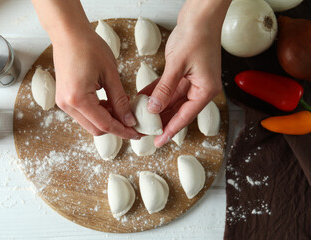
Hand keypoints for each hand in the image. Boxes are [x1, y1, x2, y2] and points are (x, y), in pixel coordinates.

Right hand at [32, 0, 138, 138]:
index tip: (136, 133)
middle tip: (132, 122)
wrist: (68, 33)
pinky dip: (98, 113)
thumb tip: (129, 119)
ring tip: (122, 109)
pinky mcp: (64, 99)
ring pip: (90, 123)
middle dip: (116, 128)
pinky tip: (110, 104)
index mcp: (78, 99)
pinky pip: (84, 114)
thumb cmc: (88, 47)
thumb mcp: (110, 74)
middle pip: (96, 129)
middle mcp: (67, 105)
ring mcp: (63, 103)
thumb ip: (120, 100)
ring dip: (107, 120)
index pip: (105, 125)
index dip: (123, 131)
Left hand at [141, 0, 229, 146]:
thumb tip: (154, 108)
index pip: (185, 117)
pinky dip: (157, 93)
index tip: (158, 141)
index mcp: (205, 90)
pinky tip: (143, 98)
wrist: (201, 15)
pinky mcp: (185, 73)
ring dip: (157, 107)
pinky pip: (169, 88)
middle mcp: (200, 88)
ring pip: (172, 100)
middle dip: (161, 120)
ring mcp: (193, 81)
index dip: (170, 130)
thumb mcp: (177, 65)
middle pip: (178, 111)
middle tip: (145, 129)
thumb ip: (165, 89)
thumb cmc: (197, 35)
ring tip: (141, 116)